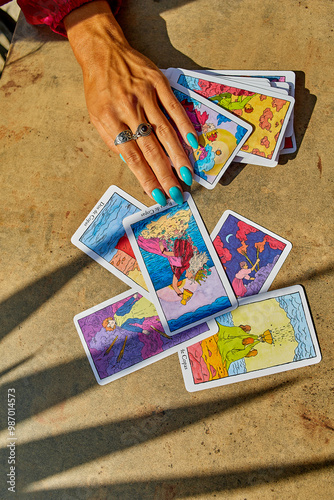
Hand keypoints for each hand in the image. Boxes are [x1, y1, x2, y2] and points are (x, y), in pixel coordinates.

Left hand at [64, 1, 196, 204]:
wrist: (103, 51)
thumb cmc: (100, 89)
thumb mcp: (97, 116)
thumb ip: (113, 139)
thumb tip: (133, 164)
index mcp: (110, 120)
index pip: (131, 156)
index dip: (145, 177)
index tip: (157, 195)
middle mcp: (128, 109)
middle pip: (151, 148)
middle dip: (165, 174)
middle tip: (176, 193)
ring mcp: (145, 95)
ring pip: (165, 131)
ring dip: (178, 156)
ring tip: (187, 175)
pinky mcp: (158, 82)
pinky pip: (174, 107)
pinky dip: (185, 125)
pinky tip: (193, 143)